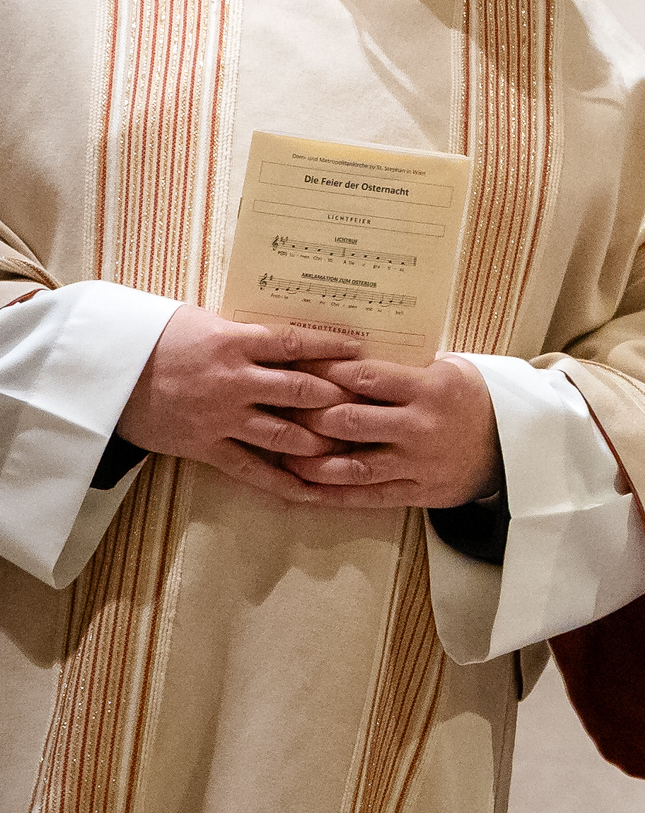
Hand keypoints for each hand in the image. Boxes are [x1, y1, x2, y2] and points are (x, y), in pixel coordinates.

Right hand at [116, 306, 361, 501]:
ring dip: (321, 442)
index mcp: (235, 343)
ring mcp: (221, 418)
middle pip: (299, 392)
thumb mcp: (206, 322)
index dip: (331, 348)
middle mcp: (234, 382)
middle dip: (339, 400)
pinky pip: (252, 470)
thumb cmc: (158, 339)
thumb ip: (248, 332)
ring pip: (284, 435)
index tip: (361, 349)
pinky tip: (314, 490)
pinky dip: (284, 483)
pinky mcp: (206, 448)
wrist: (105, 372)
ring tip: (356, 447)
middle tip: (372, 404)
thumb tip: (292, 335)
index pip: (295, 344)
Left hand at [277, 355, 502, 509]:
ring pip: (352, 464)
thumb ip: (406, 367)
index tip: (295, 365)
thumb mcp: (450, 369)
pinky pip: (367, 496)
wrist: (516, 444)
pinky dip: (331, 494)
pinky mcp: (418, 491)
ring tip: (281, 454)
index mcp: (429, 387)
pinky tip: (302, 489)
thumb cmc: (474, 398)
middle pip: (349, 420)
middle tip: (279, 409)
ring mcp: (418, 461)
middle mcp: (421, 425)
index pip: (365, 376)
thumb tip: (351, 354)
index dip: (325, 371)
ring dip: (311, 460)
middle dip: (308, 415)